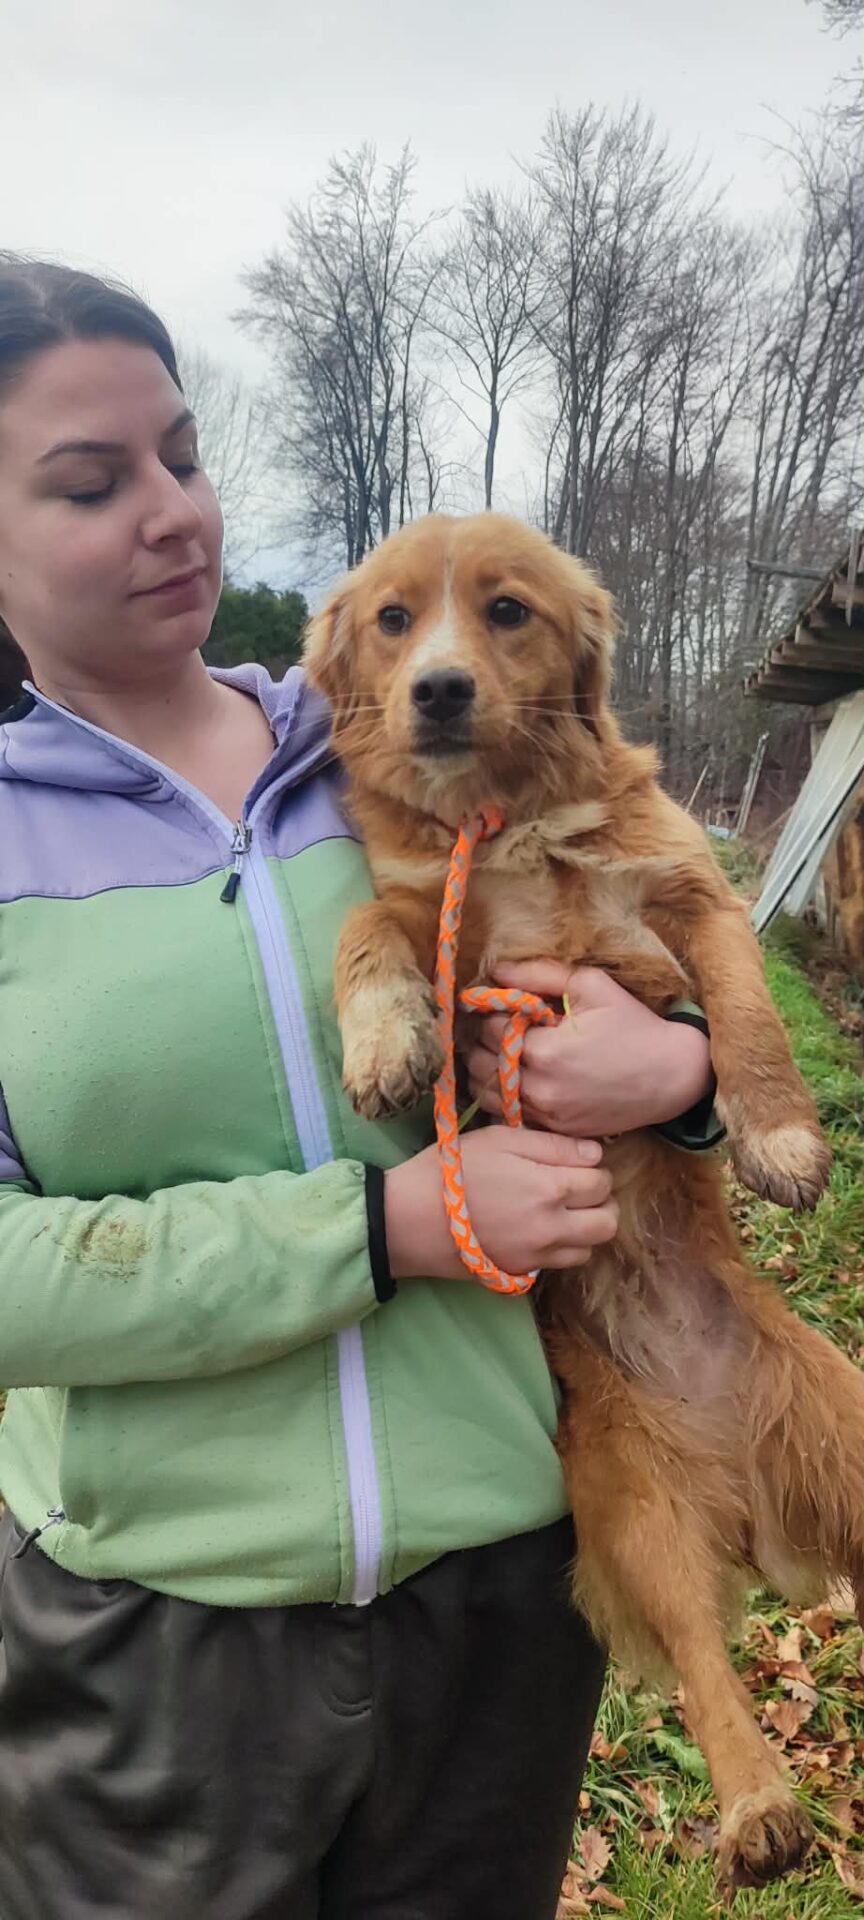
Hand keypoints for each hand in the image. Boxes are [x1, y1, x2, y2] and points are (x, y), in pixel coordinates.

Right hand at [384, 1127, 617, 1281]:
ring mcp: (538, 1256)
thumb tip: (594, 1155)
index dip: (594, 1169)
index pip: (601, 1182)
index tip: (577, 1163)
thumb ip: (552, 1145)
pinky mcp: (521, 1273)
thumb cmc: (454, 1169)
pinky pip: (562, 1264)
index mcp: (550, 1188)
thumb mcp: (501, 1140)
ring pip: (590, 1248)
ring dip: (585, 1228)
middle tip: (579, 1188)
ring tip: (562, 1211)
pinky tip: (541, 1230)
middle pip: (607, 1223)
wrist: (410, 1218)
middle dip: (602, 1202)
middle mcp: (553, 1228)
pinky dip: (563, 1248)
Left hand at [464, 962, 713, 1138]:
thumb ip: (539, 974)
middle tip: (500, 1029)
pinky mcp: (557, 1129)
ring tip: (505, 1053)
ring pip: (488, 1093)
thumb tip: (495, 970)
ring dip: (488, 1071)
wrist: (671, 1075)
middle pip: (480, 1064)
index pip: (488, 1030)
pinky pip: (510, 1114)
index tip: (505, 1008)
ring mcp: (548, 1113)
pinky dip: (505, 1096)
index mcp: (545, 1050)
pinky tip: (520, 1078)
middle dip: (483, 1043)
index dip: (492, 1014)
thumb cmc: (633, 1024)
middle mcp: (541, 1088)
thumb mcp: (591, 986)